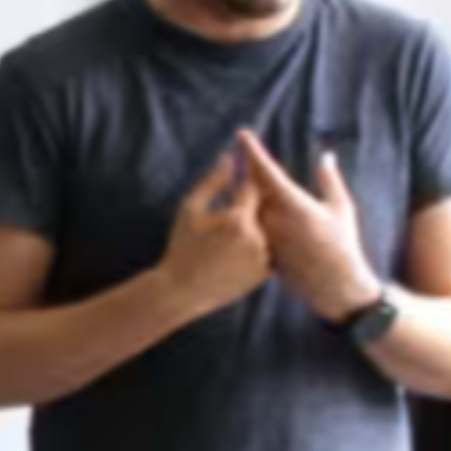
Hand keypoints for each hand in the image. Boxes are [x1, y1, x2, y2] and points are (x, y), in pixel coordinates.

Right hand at [157, 142, 272, 316]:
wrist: (182, 291)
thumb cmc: (181, 247)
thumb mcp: (189, 209)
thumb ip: (212, 181)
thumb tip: (230, 159)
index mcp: (237, 218)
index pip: (254, 186)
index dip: (250, 177)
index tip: (246, 173)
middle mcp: (256, 237)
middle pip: (265, 208)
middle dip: (254, 203)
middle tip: (238, 205)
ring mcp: (263, 257)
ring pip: (269, 230)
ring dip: (260, 225)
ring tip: (233, 233)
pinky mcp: (266, 273)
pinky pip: (269, 250)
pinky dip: (259, 247)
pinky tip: (236, 251)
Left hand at [238, 132, 381, 317]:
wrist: (333, 285)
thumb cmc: (343, 244)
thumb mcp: (342, 208)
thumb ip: (330, 180)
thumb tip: (326, 156)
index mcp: (292, 204)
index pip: (264, 171)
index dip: (251, 151)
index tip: (242, 135)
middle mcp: (273, 219)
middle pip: (250, 185)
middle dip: (243, 166)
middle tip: (237, 150)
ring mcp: (264, 235)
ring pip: (246, 205)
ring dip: (241, 188)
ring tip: (238, 172)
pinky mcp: (260, 248)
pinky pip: (249, 224)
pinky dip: (246, 210)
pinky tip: (243, 203)